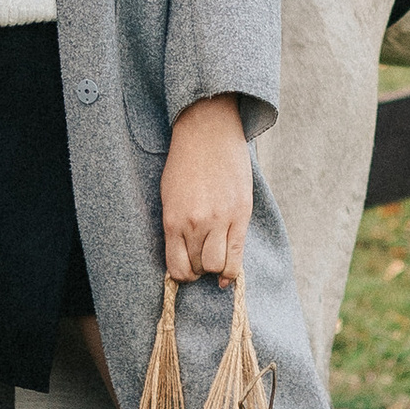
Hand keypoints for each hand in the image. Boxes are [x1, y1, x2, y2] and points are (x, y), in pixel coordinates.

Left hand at [162, 94, 252, 282]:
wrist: (208, 133)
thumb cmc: (185, 163)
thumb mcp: (169, 196)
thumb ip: (175, 228)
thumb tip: (183, 258)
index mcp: (173, 220)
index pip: (177, 268)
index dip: (182, 275)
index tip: (186, 271)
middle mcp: (196, 224)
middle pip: (199, 268)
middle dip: (199, 269)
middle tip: (200, 259)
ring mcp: (221, 220)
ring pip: (219, 265)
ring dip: (215, 268)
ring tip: (214, 257)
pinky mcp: (241, 214)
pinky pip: (238, 255)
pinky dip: (233, 270)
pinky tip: (229, 274)